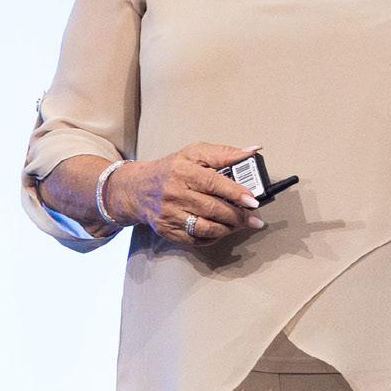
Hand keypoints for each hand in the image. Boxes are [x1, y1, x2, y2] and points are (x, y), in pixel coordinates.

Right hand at [106, 143, 262, 245]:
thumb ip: (224, 153)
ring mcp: (170, 214)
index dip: (236, 193)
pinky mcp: (167, 230)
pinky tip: (221, 231)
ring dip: (228, 229)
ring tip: (240, 225)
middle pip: (212, 209)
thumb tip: (253, 151)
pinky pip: (195, 240)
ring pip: (205, 228)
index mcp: (183, 171)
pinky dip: (212, 237)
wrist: (137, 188)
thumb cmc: (171, 169)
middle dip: (237, 216)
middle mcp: (175, 193)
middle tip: (253, 218)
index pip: (214, 183)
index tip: (253, 201)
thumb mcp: (195, 153)